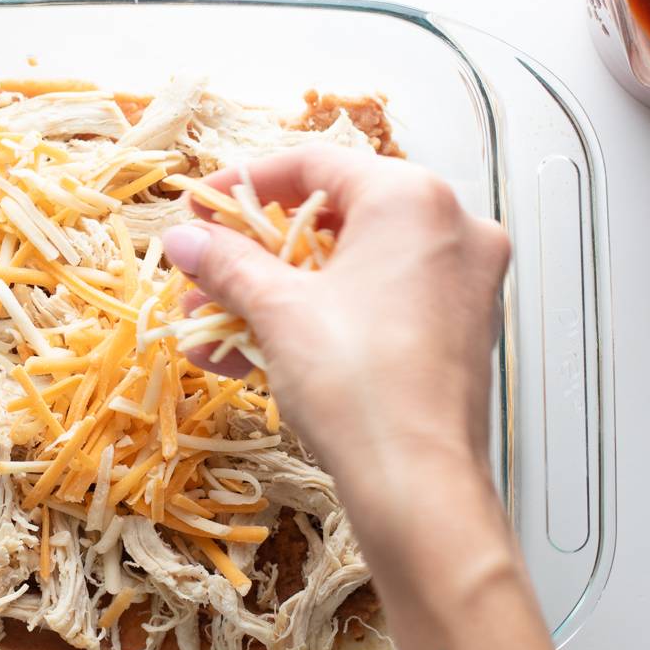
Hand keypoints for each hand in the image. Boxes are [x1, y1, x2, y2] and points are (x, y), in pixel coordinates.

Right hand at [161, 146, 510, 506]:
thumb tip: (187, 238)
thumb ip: (228, 263)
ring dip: (276, 296)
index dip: (245, 182)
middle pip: (333, 219)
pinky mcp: (459, 331)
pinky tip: (253, 354)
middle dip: (255, 254)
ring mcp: (461, 281)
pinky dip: (319, 322)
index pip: (316, 163)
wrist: (420, 486)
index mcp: (412, 198)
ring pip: (350, 271)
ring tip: (212, 326)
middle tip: (205, 271)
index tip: (202, 205)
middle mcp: (450, 227)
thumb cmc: (361, 385)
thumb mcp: (278, 311)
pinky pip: (376, 307)